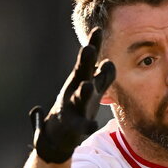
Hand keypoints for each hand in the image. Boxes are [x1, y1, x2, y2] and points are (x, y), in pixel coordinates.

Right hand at [29, 28, 116, 163]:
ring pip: (80, 98)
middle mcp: (76, 91)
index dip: (93, 46)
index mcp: (80, 81)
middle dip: (86, 61)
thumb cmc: (75, 109)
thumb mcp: (89, 92)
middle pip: (82, 73)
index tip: (98, 30)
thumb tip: (110, 64)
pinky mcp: (73, 127)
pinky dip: (87, 125)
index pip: (89, 61)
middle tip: (88, 47)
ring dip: (83, 92)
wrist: (58, 138)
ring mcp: (73, 108)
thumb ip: (101, 79)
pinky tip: (92, 125)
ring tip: (86, 86)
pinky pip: (82, 125)